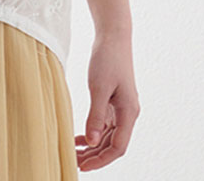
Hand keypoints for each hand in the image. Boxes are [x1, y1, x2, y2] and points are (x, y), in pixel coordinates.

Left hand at [74, 32, 139, 170]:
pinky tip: (80, 138)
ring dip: (94, 147)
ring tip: (74, 153)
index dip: (101, 160)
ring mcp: (122, 107)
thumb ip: (96, 116)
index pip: (118, 148)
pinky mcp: (115, 100)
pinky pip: (106, 124)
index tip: (83, 167)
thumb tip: (93, 142)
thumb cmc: (107, 59)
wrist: (113, 36)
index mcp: (129, 112)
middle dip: (96, 157)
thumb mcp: (98, 87)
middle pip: (113, 145)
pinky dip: (94, 132)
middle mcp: (128, 113)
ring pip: (109, 136)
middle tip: (74, 163)